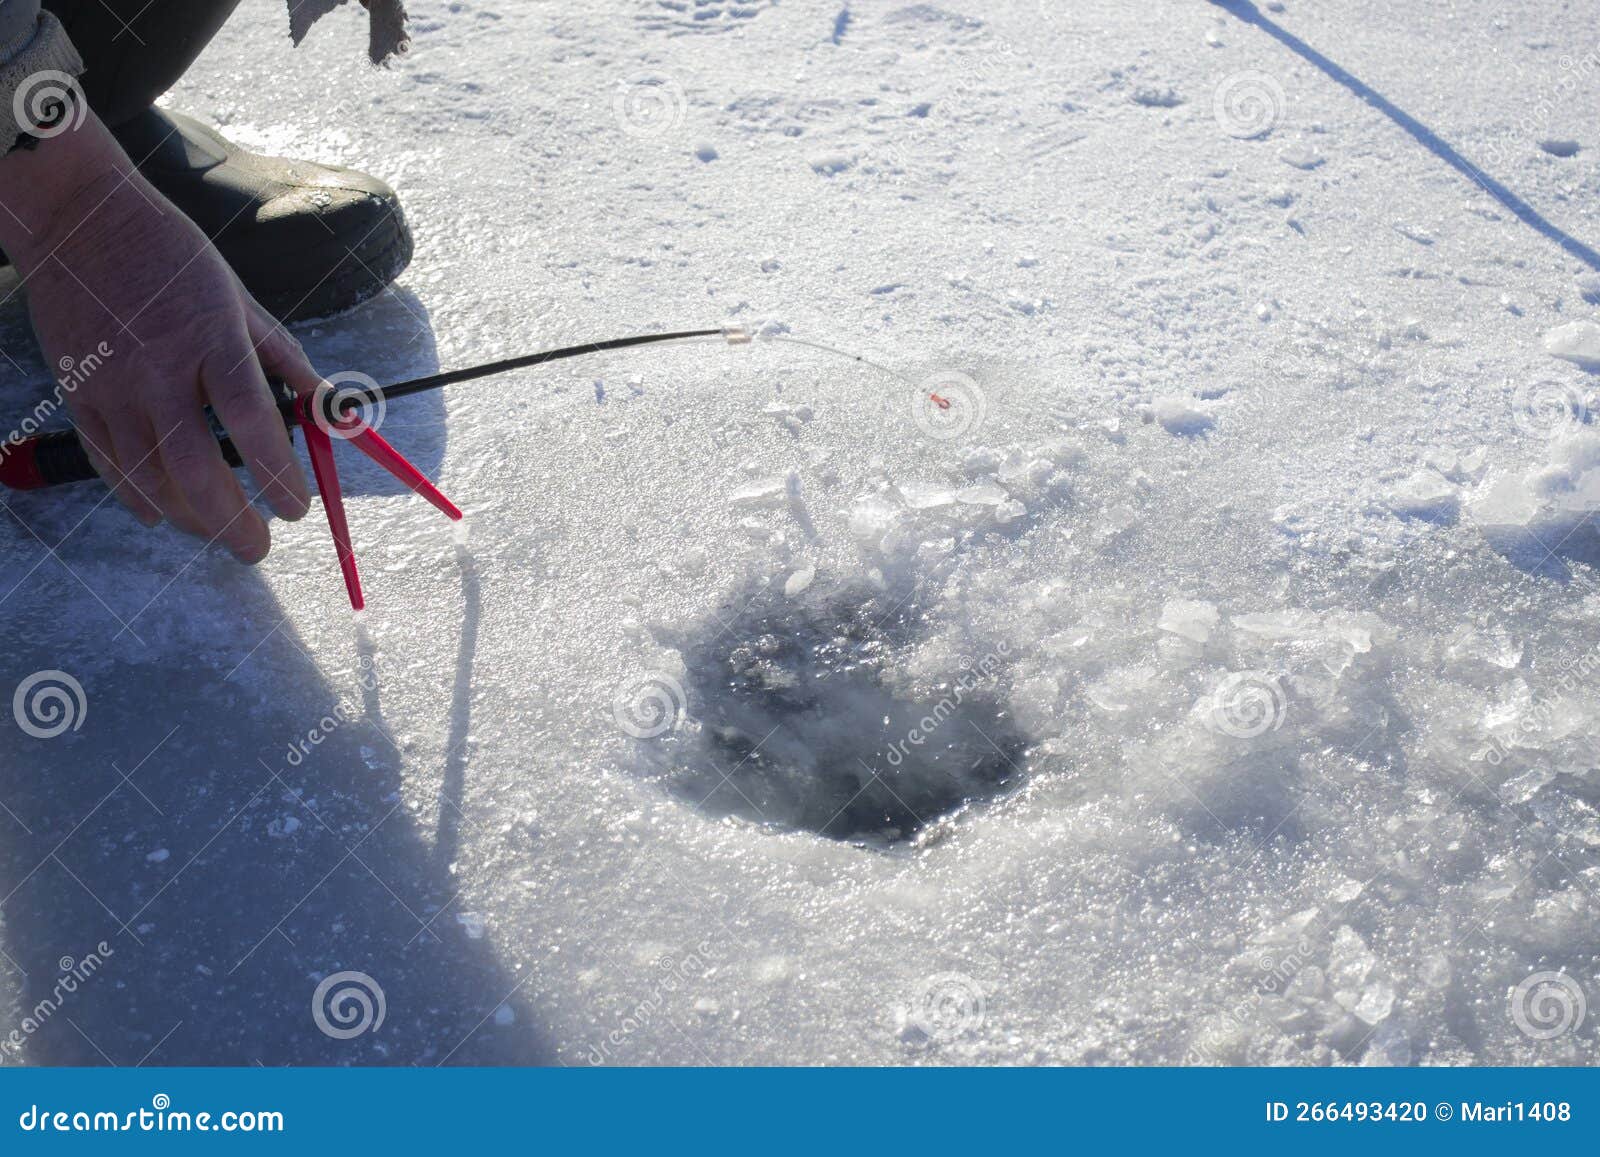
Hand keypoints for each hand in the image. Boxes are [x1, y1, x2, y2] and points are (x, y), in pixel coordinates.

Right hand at [0, 112, 321, 560]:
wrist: (81, 222)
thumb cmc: (173, 258)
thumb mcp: (240, 299)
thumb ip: (283, 359)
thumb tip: (326, 408)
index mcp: (211, 339)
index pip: (252, 421)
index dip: (278, 474)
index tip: (298, 507)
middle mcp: (158, 370)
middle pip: (197, 468)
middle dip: (233, 522)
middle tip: (260, 546)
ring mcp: (112, 386)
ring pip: (151, 478)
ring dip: (192, 519)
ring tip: (222, 532)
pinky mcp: (78, 394)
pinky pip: (109, 464)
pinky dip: (140, 498)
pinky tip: (166, 513)